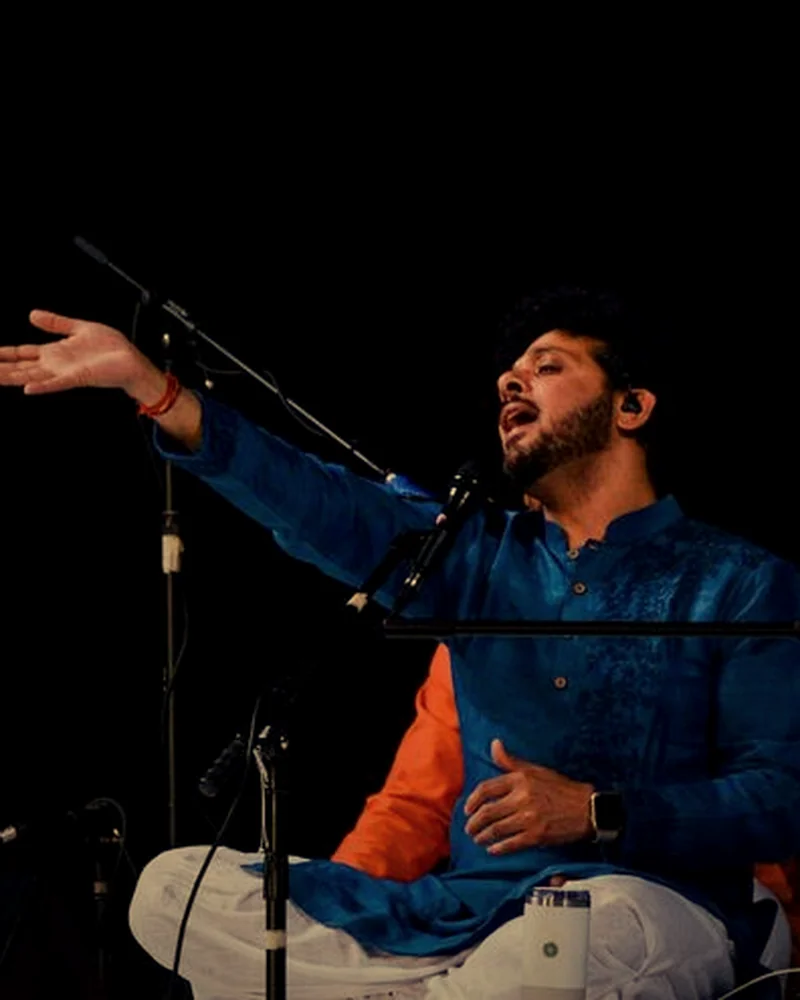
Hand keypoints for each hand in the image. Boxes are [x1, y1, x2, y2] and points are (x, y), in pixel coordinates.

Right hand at [0, 311, 157, 396]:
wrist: (131, 361)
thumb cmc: (112, 348)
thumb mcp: (79, 327)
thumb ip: (56, 322)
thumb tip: (32, 314)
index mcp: (56, 352)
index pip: (23, 353)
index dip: (5, 353)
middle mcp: (57, 364)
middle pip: (22, 367)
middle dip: (2, 368)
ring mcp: (65, 373)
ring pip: (33, 376)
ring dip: (14, 377)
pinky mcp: (78, 378)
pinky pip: (57, 383)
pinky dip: (42, 386)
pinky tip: (28, 388)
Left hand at [463, 739, 593, 855]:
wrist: (586, 808)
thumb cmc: (560, 788)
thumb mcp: (535, 770)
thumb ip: (511, 761)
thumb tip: (494, 744)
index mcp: (520, 780)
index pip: (486, 789)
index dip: (472, 800)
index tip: (467, 809)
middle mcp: (522, 798)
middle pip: (488, 812)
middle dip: (474, 823)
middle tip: (469, 829)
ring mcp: (529, 818)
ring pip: (497, 829)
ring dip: (483, 836)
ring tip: (478, 839)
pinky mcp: (537, 835)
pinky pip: (511, 844)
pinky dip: (498, 848)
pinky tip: (492, 849)